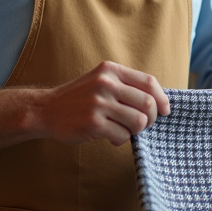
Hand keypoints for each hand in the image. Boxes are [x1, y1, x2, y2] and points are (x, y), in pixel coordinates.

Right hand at [40, 61, 169, 145]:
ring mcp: (99, 103)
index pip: (149, 82)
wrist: (46, 110)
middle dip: (151, 119)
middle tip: (143, 126)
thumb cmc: (80, 98)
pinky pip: (122, 136)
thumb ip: (126, 86)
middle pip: (148, 104)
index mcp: (111, 70)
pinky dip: (120, 140)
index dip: (162, 98)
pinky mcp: (93, 123)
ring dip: (135, 131)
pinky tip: (110, 138)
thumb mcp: (102, 81)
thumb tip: (159, 102)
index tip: (165, 110)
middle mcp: (106, 83)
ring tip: (124, 130)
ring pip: (138, 121)